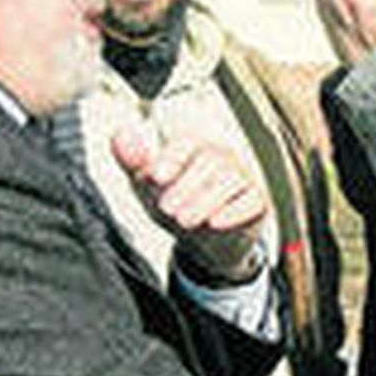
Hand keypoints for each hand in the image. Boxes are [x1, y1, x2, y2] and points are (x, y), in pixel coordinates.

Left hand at [111, 124, 270, 280]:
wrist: (206, 240)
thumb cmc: (178, 203)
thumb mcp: (150, 185)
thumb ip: (134, 161)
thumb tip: (119, 136)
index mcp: (195, 147)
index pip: (187, 142)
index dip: (172, 157)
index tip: (155, 176)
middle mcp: (222, 157)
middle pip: (210, 161)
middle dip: (186, 185)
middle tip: (167, 208)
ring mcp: (242, 177)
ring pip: (230, 180)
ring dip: (205, 201)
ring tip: (185, 220)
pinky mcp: (257, 201)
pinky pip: (252, 200)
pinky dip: (234, 211)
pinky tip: (216, 222)